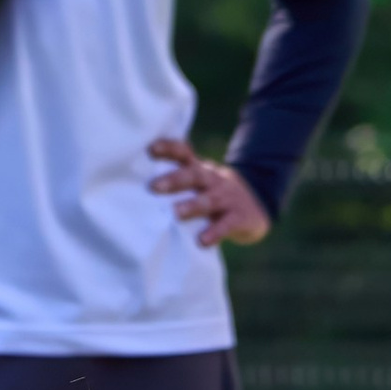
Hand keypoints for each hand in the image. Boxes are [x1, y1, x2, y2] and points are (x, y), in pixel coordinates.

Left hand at [149, 134, 270, 248]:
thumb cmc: (213, 196)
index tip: (150, 148)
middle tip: (154, 187)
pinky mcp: (240, 218)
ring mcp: (228, 198)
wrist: (256, 208)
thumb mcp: (200, 183)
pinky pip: (227, 224)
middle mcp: (213, 179)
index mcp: (200, 169)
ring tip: (176, 213)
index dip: (169, 148)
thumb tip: (135, 189)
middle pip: (195, 174)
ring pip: (210, 199)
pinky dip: (215, 232)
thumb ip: (177, 183)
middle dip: (174, 180)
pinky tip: (203, 241)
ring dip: (193, 205)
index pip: (184, 152)